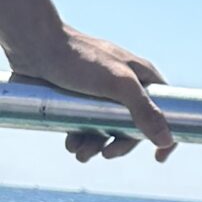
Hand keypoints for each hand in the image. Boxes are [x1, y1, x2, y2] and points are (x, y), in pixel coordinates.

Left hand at [11, 23, 175, 161]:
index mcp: (141, 78)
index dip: (167, 134)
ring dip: (95, 146)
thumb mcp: (118, 84)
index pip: (166, 110)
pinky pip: (85, 125)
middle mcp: (124, 86)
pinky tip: (70, 143)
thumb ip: (145, 110)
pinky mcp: (77, 98)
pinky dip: (80, 138)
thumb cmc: (79, 58)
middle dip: (120, 145)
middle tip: (106, 154)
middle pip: (134, 126)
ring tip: (79, 153)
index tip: (158, 157)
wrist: (34, 44)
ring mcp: (100, 93)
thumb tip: (167, 140)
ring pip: (106, 129)